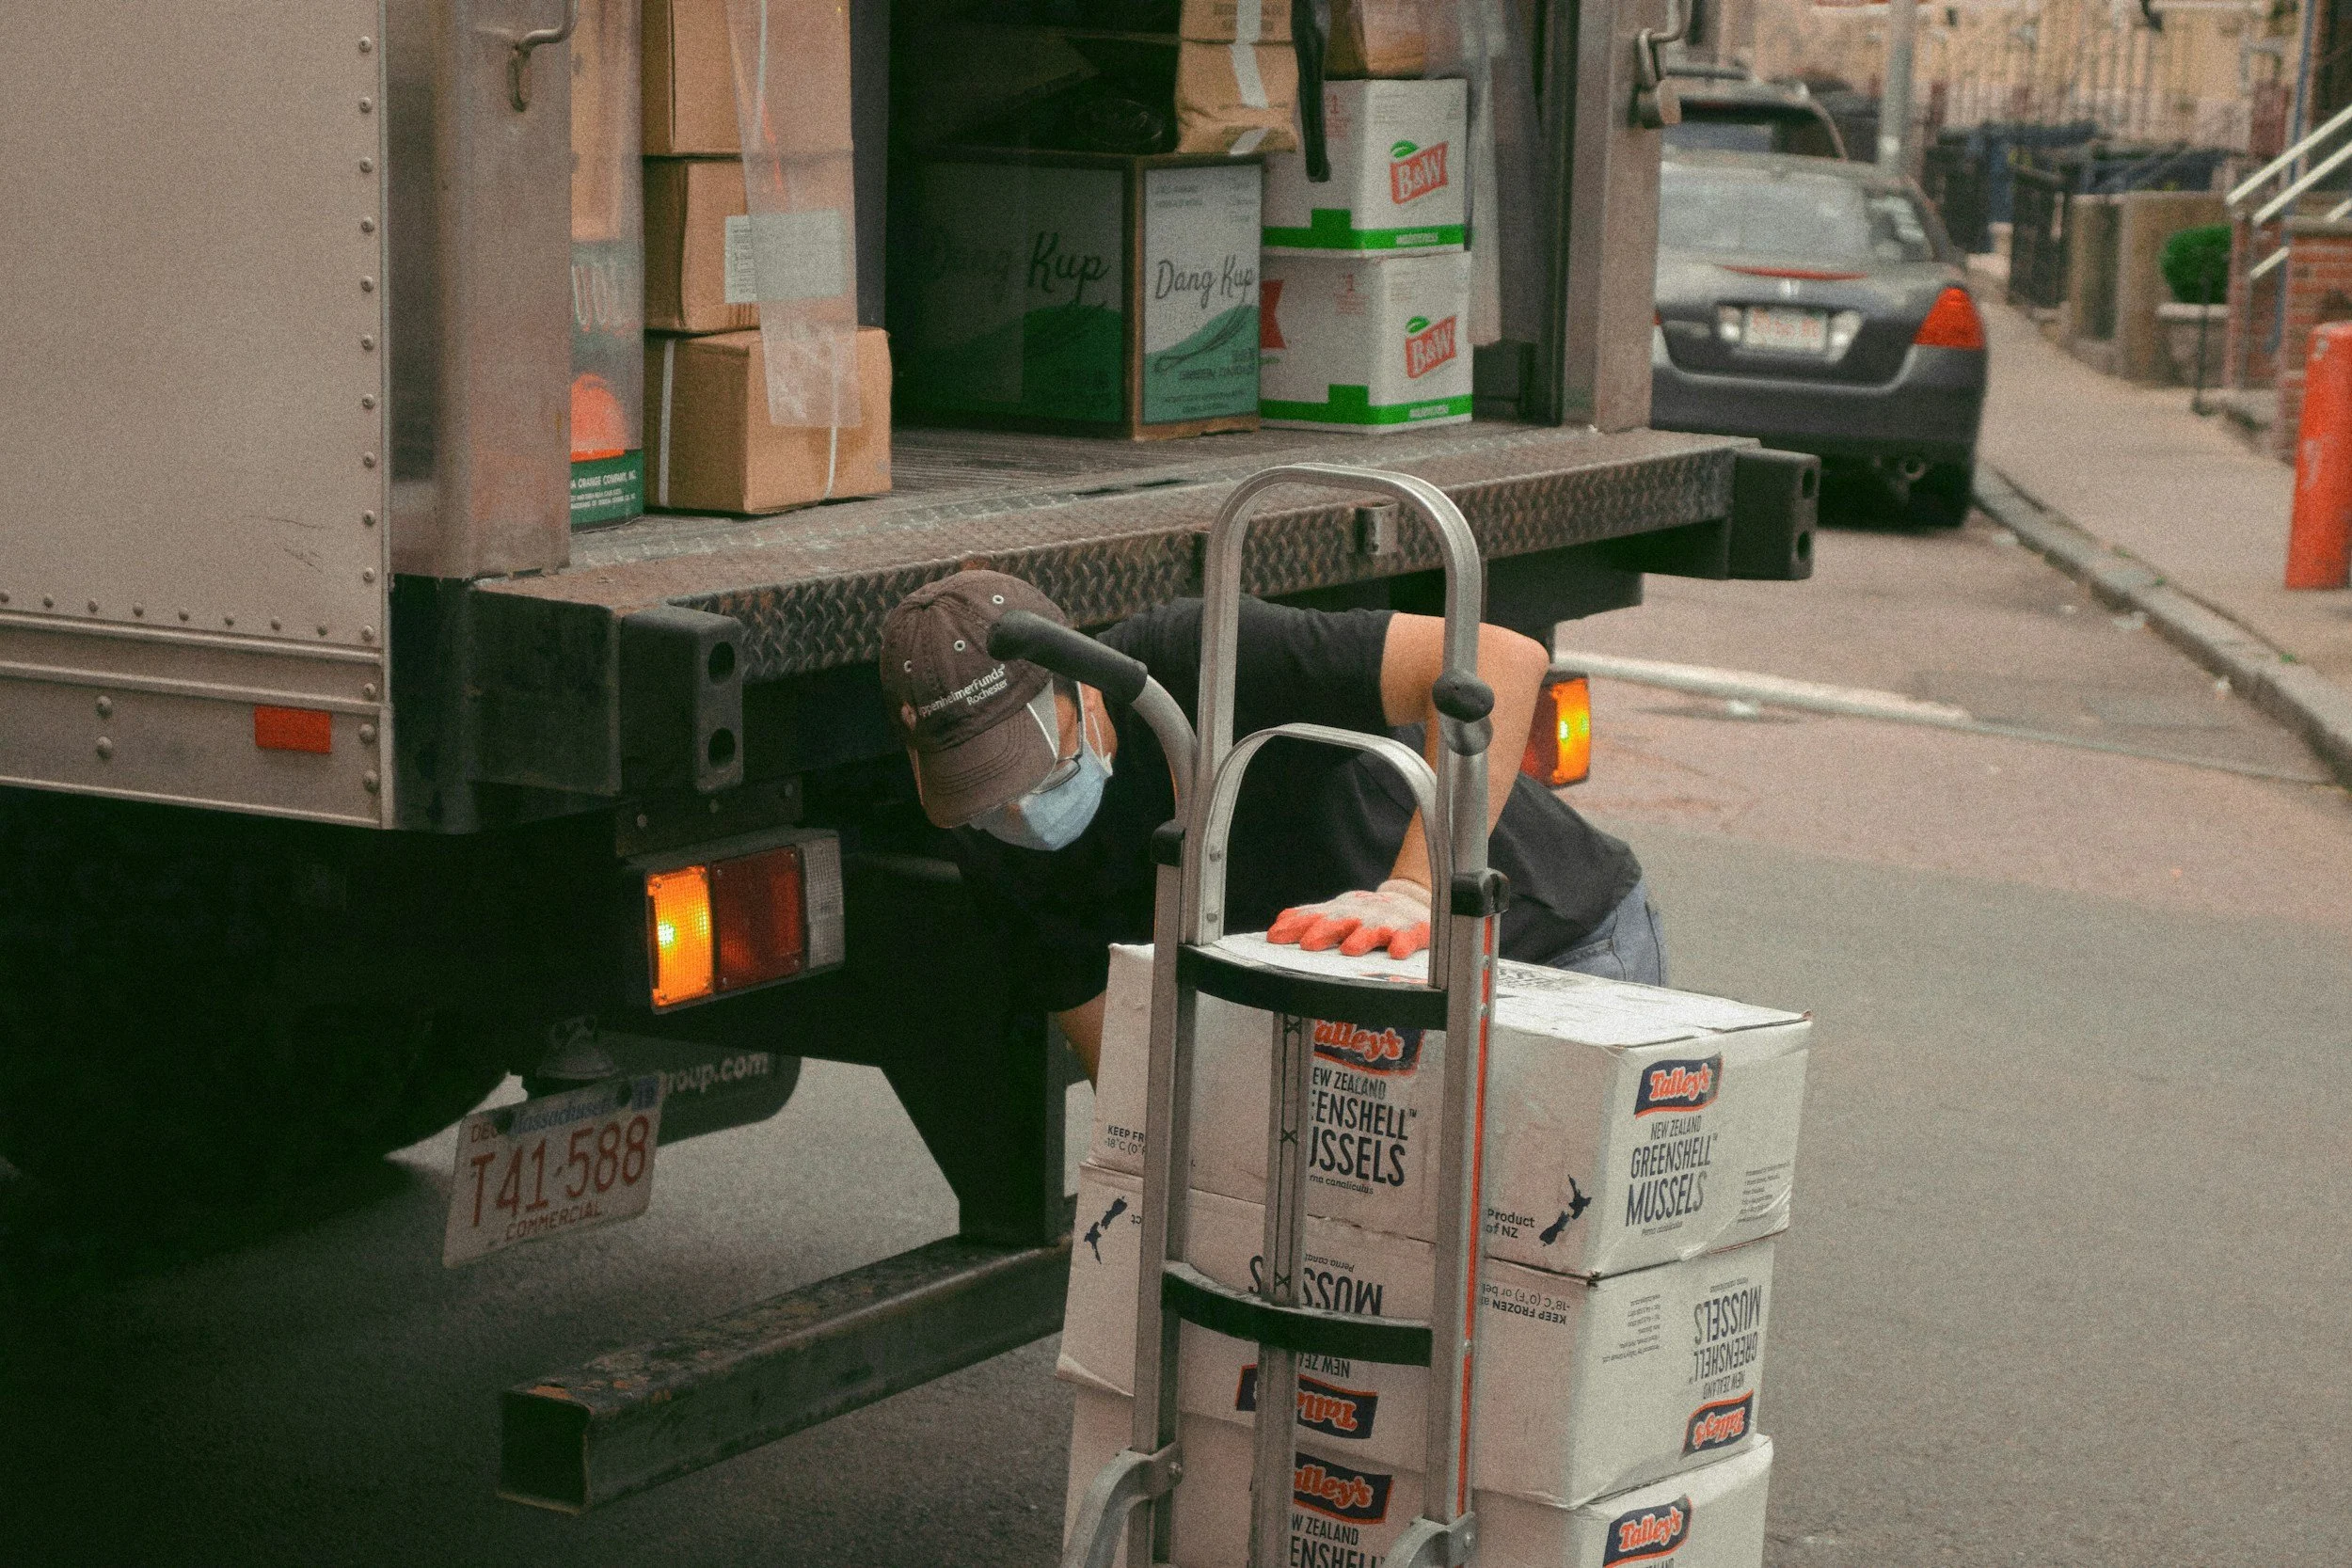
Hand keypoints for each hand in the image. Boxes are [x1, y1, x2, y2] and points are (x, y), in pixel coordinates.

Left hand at [1267, 880, 1431, 958]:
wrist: (1411, 901)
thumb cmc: (1365, 914)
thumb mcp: (1337, 912)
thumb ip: (1309, 919)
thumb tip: (1278, 924)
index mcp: (1340, 912)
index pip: (1313, 917)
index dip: (1295, 926)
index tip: (1275, 937)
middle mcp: (1360, 915)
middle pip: (1340, 920)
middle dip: (1323, 930)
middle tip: (1308, 944)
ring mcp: (1387, 922)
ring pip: (1373, 929)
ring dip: (1361, 937)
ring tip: (1350, 949)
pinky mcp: (1412, 930)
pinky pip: (1409, 936)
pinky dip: (1403, 943)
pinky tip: (1397, 952)